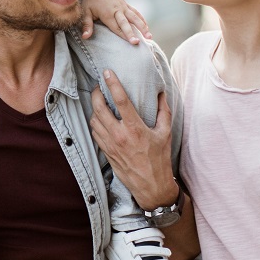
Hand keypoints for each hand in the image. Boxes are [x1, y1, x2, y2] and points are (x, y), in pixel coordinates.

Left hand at [81, 0, 149, 43]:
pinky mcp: (126, 5)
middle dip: (133, 33)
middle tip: (139, 42)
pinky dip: (142, 20)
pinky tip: (147, 28)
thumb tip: (85, 37)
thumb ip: (86, 25)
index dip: (125, 35)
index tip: (132, 42)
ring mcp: (123, 7)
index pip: (117, 27)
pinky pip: (136, 13)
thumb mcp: (85, 12)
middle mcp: (117, 10)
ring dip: (142, 27)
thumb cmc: (90, 0)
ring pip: (135, 17)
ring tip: (150, 37)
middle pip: (127, 23)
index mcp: (107, 13)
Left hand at [89, 69, 177, 209]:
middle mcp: (119, 135)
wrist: (151, 186)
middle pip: (99, 108)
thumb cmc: (160, 159)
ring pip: (94, 120)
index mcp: (135, 128)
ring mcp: (110, 144)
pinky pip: (95, 132)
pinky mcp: (106, 152)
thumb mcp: (165, 133)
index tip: (107, 73)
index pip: (120, 100)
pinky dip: (95, 122)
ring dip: (94, 108)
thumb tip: (162, 93)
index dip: (112, 84)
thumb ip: (163, 111)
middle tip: (98, 86)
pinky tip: (100, 119)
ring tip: (98, 101)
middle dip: (95, 94)